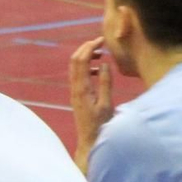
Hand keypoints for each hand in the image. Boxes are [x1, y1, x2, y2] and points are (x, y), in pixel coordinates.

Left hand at [69, 36, 113, 160]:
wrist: (89, 142)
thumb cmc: (100, 126)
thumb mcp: (106, 104)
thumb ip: (105, 83)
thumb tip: (104, 64)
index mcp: (82, 88)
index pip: (82, 60)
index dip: (90, 46)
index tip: (102, 40)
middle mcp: (75, 87)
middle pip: (75, 59)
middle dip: (86, 47)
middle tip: (100, 42)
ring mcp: (75, 91)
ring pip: (76, 66)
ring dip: (86, 56)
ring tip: (101, 54)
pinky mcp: (77, 95)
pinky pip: (79, 75)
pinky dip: (87, 67)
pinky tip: (99, 70)